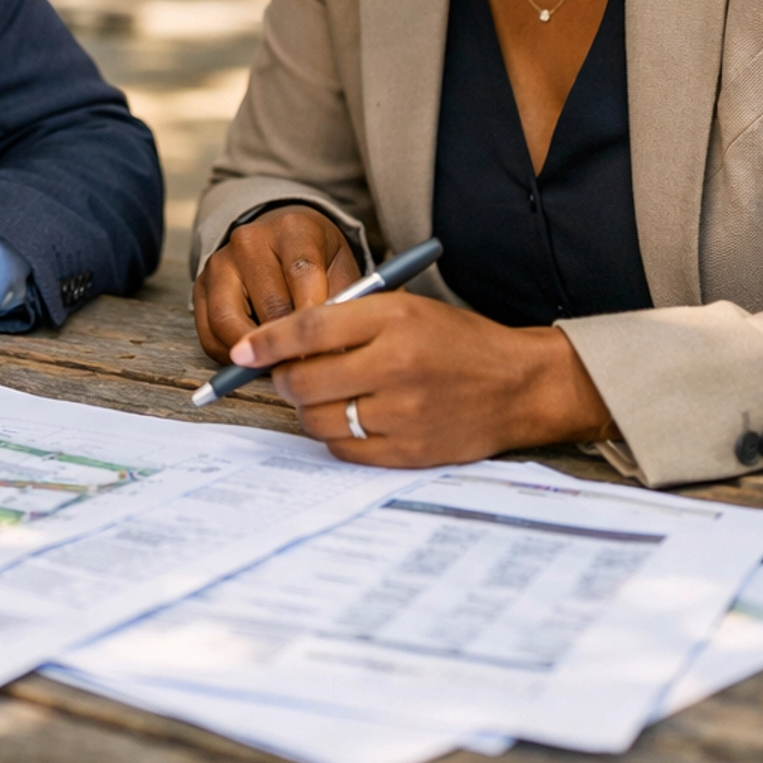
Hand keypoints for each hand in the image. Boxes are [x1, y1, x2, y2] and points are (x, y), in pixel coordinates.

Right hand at [193, 207, 356, 362]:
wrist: (278, 238)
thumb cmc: (316, 258)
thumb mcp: (341, 268)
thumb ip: (343, 304)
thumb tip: (340, 349)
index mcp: (292, 229)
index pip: (302, 273)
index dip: (313, 315)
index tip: (325, 349)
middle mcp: (249, 241)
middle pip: (268, 305)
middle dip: (289, 344)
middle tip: (309, 370)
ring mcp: (220, 264)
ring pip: (229, 323)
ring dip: (256, 354)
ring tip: (280, 367)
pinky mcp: (200, 287)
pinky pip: (209, 335)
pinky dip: (232, 357)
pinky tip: (255, 359)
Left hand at [228, 293, 613, 468]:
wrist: (519, 385)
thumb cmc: (456, 342)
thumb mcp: (406, 310)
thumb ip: (348, 321)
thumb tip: (280, 344)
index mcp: (394, 319)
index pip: (310, 327)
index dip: (267, 341)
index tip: (243, 351)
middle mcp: (397, 365)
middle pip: (305, 379)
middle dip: (284, 379)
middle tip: (287, 376)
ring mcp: (403, 413)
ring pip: (318, 418)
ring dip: (307, 409)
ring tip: (323, 396)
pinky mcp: (409, 452)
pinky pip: (344, 448)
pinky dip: (334, 435)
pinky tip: (349, 419)